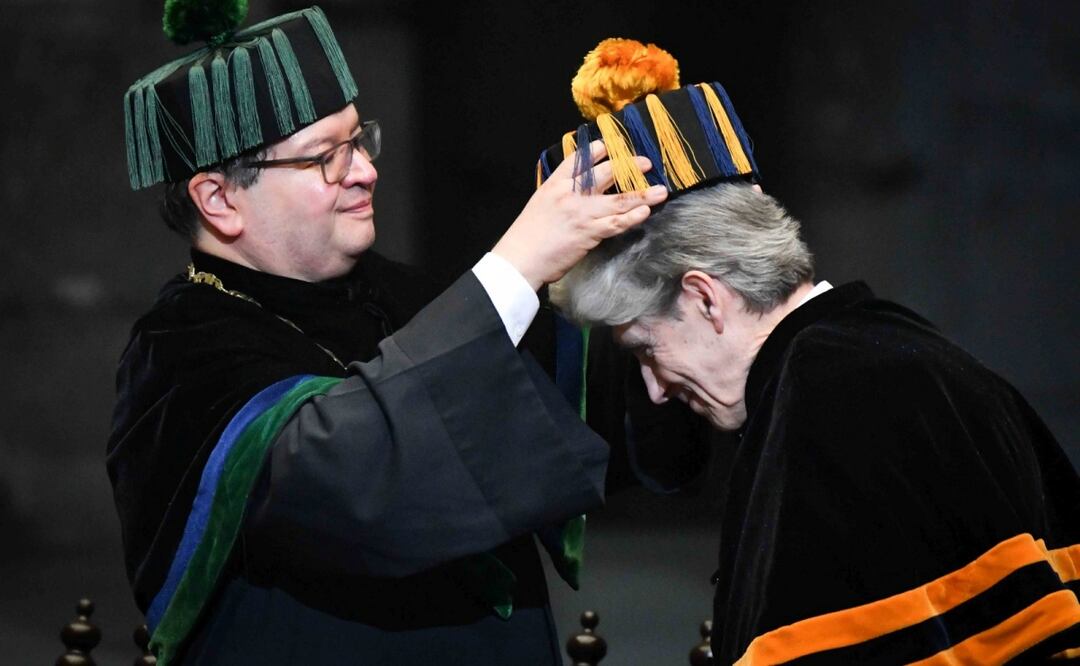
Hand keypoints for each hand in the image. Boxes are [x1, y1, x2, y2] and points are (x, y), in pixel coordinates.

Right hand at [492, 141, 667, 290]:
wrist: (520, 258)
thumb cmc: (526, 237)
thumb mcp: (539, 206)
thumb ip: (558, 197)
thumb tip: (577, 196)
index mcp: (554, 185)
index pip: (578, 160)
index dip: (596, 151)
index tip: (609, 147)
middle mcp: (570, 194)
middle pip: (604, 173)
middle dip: (627, 167)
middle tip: (645, 164)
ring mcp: (582, 212)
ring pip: (618, 199)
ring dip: (642, 194)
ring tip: (660, 191)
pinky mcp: (589, 232)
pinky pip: (617, 223)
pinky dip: (633, 217)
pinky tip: (645, 212)